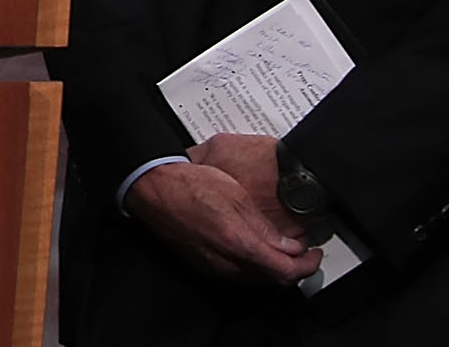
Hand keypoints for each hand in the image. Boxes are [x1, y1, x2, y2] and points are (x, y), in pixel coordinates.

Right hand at [127, 145, 317, 284]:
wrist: (152, 188)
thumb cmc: (188, 185)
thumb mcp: (237, 196)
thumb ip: (265, 226)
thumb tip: (289, 246)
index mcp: (238, 243)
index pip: (285, 271)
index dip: (306, 266)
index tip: (314, 255)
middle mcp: (226, 262)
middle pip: (272, 280)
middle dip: (291, 267)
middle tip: (301, 251)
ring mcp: (212, 267)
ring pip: (254, 279)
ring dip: (272, 268)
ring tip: (279, 248)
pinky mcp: (201, 265)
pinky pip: (236, 275)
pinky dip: (252, 266)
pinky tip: (252, 249)